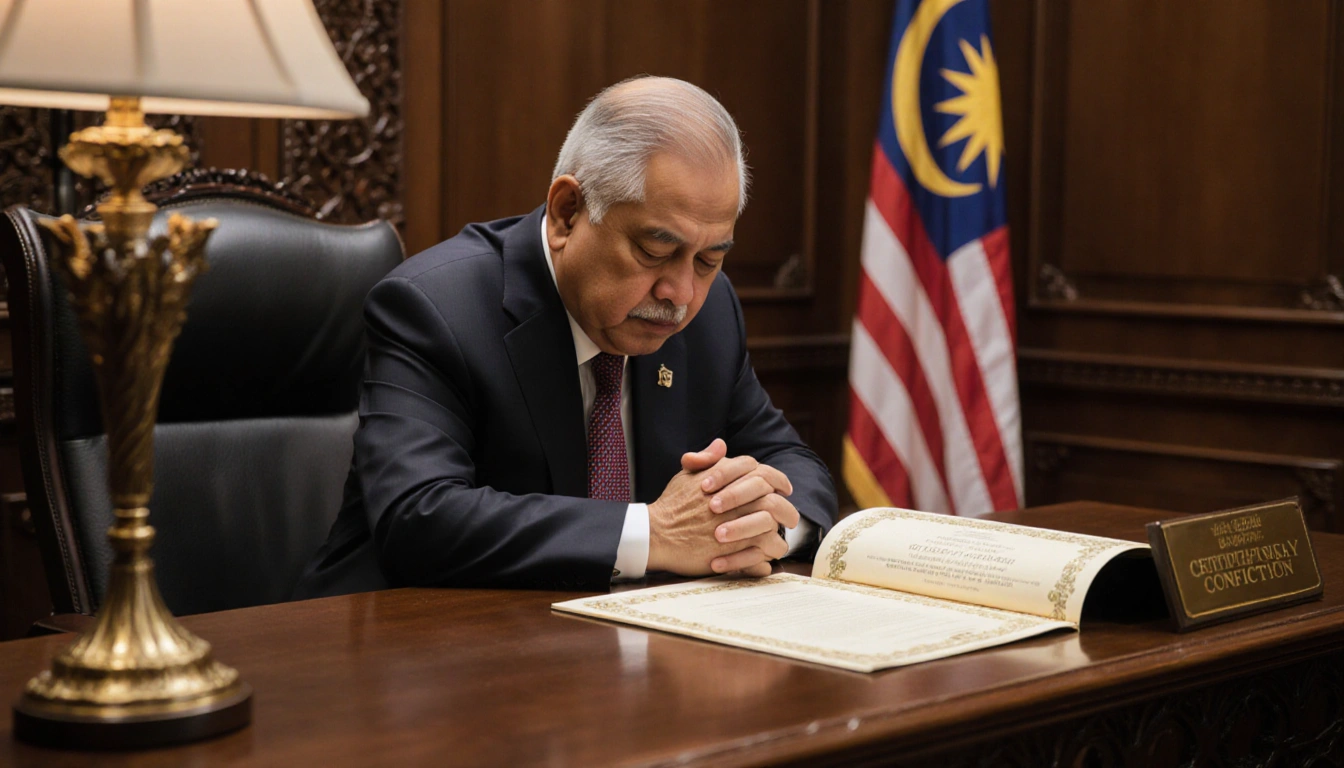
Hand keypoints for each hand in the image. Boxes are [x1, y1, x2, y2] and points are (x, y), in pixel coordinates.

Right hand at [647, 440, 789, 575]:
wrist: (658, 533)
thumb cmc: (672, 504)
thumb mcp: (687, 475)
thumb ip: (707, 459)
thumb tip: (722, 444)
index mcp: (730, 478)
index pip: (763, 473)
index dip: (777, 480)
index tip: (784, 488)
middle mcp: (739, 499)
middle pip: (775, 501)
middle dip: (786, 510)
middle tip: (790, 518)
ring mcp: (740, 523)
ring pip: (774, 528)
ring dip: (779, 536)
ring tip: (779, 542)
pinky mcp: (737, 547)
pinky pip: (764, 551)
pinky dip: (768, 556)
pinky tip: (766, 560)